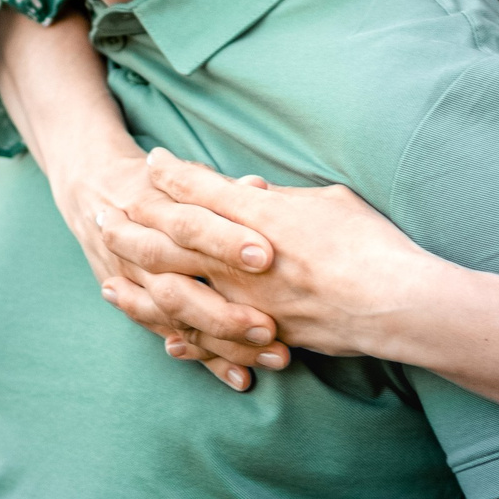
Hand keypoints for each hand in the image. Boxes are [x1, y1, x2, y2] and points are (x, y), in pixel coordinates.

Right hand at [47, 149, 287, 390]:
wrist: (93, 194)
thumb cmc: (156, 181)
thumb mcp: (181, 174)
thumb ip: (220, 188)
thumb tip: (260, 189)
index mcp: (155, 212)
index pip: (190, 226)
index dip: (226, 240)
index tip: (267, 256)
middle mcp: (140, 256)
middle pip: (179, 287)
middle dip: (225, 311)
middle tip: (270, 328)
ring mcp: (136, 288)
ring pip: (178, 322)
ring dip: (225, 345)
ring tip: (273, 357)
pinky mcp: (141, 312)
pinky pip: (175, 340)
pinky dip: (207, 362)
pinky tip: (242, 379)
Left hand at [96, 148, 449, 360]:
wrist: (397, 303)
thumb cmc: (372, 243)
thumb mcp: (329, 201)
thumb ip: (285, 201)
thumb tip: (256, 197)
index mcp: (261, 216)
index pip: (201, 190)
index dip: (172, 174)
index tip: (151, 161)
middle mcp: (243, 259)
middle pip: (171, 239)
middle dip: (133, 224)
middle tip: (102, 214)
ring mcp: (247, 300)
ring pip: (177, 291)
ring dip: (139, 284)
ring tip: (107, 279)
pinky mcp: (262, 333)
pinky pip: (209, 338)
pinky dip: (180, 334)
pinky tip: (159, 334)